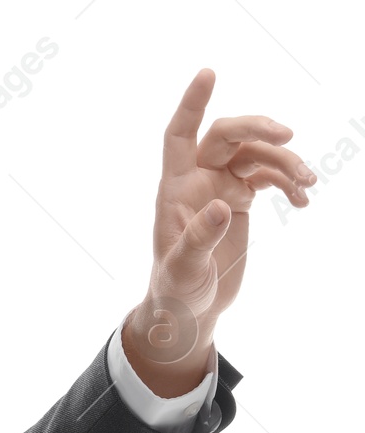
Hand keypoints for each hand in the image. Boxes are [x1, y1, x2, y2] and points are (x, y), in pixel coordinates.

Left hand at [122, 68, 315, 395]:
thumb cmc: (175, 291)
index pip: (178, 135)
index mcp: (174, 190)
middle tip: (288, 137)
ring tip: (307, 182)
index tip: (209, 73)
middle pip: (227, 136)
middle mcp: (196, 182)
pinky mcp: (239, 201)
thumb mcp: (183, 270)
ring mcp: (220, 188)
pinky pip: (267, 176)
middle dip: (258, 129)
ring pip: (255, 155)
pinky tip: (302, 200)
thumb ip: (198, 238)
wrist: (187, 311)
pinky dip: (287, 182)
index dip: (192, 104)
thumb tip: (221, 206)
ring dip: (284, 161)